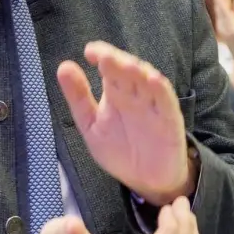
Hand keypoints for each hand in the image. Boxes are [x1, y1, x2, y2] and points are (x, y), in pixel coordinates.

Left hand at [55, 41, 193, 206]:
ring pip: (148, 82)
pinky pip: (167, 102)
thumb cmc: (120, 151)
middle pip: (128, 71)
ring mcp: (154, 106)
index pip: (109, 68)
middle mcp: (135, 95)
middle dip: (117, 61)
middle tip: (103, 56)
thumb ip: (78, 98)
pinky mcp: (170, 120)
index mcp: (116, 93)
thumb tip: (63, 66)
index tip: (89, 51)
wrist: (147, 181)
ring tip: (125, 64)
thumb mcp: (91, 125)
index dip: (102, 55)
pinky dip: (161, 90)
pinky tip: (154, 80)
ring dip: (138, 71)